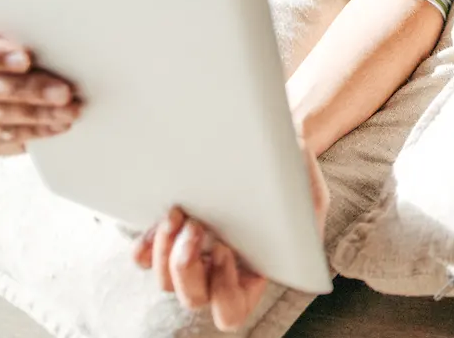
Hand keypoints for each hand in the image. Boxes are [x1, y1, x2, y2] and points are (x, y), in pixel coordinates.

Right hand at [0, 21, 79, 154]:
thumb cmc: (35, 44)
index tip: (26, 60)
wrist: (34, 73)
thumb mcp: (35, 32)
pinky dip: (25, 134)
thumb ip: (40, 35)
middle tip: (65, 94)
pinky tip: (53, 128)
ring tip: (68, 114)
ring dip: (33, 116)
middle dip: (28, 91)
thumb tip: (71, 40)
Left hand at [133, 136, 327, 331]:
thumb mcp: (310, 195)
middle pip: (192, 298)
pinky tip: (163, 219)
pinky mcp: (170, 235)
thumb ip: (304, 217)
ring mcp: (192, 257)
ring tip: (179, 213)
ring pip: (165, 281)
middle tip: (197, 226)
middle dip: (187, 266)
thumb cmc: (293, 172)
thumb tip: (288, 224)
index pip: (230, 311)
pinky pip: (143, 259)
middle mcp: (220, 273)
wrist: (268, 142)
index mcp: (255, 274)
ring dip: (166, 252)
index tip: (227, 249)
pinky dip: (146, 246)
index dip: (223, 290)